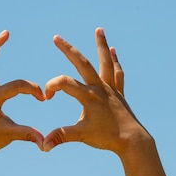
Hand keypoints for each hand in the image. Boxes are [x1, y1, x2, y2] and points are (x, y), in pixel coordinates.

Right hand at [43, 27, 151, 155]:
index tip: (46, 98)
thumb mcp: (81, 136)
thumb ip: (60, 136)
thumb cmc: (106, 137)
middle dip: (68, 50)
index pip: (64, 83)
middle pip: (82, 63)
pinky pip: (117, 73)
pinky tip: (113, 50)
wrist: (132, 140)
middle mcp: (99, 88)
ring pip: (105, 62)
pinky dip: (115, 61)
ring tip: (99, 30)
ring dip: (101, 45)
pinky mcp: (119, 92)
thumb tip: (43, 145)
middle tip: (56, 37)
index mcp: (88, 96)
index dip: (51, 87)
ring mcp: (111, 88)